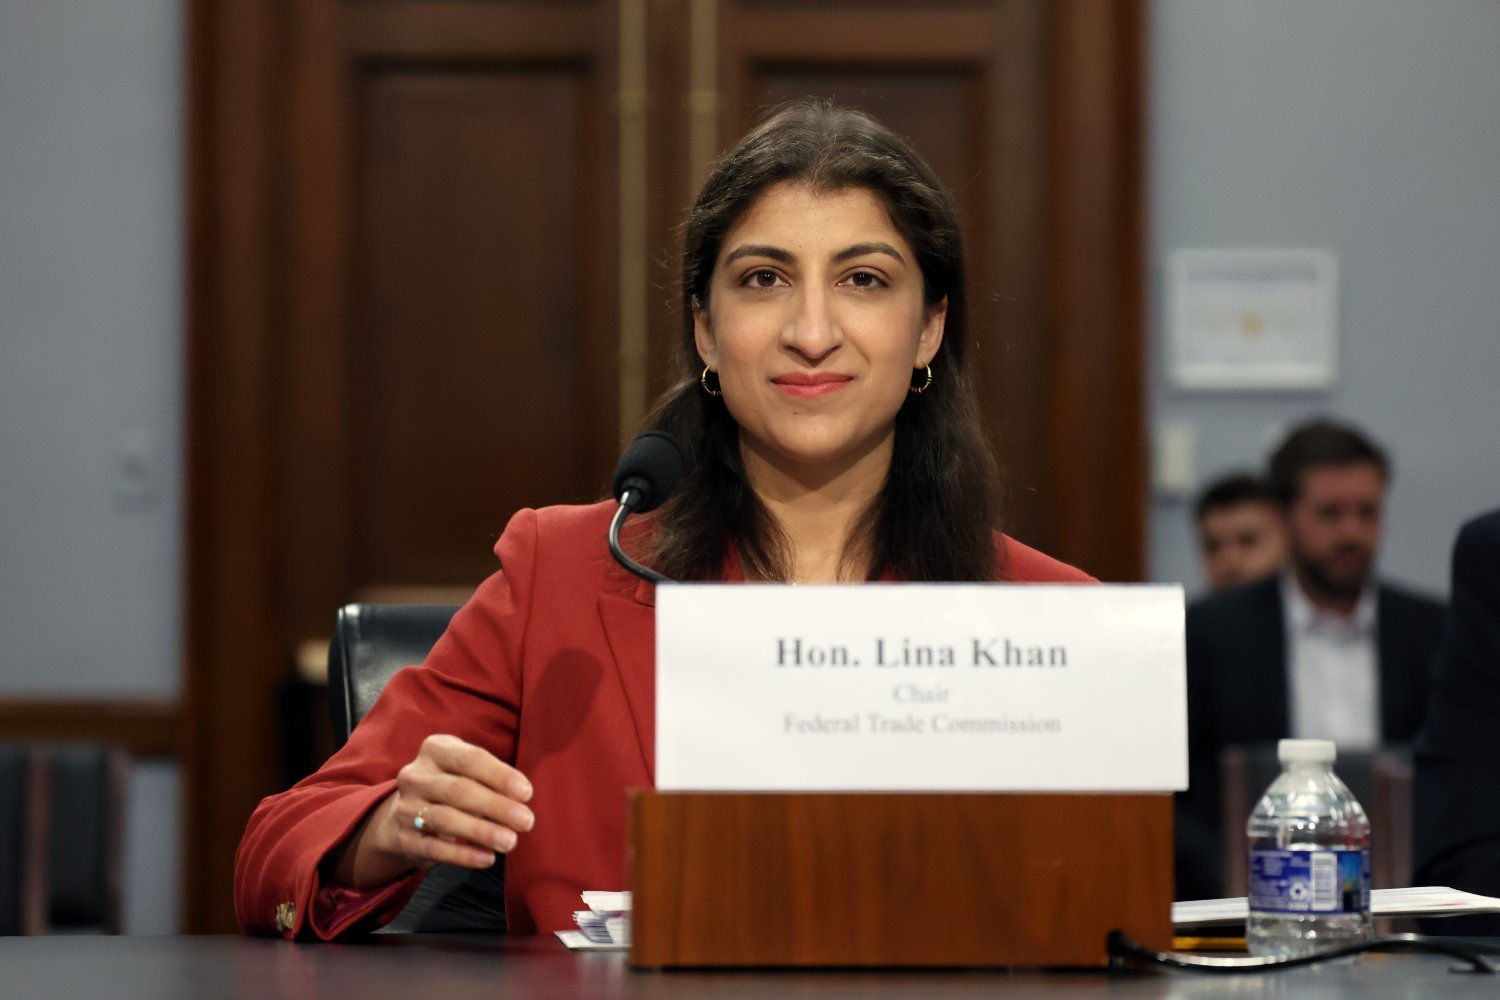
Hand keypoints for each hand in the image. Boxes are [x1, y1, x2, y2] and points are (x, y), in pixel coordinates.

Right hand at [335, 735, 533, 886]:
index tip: (526, 793)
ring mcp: (405, 808)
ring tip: (510, 841)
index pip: (470, 759)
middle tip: (526, 821)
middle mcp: (416, 776)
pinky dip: (463, 855)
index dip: (500, 776)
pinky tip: (487, 858)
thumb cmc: (450, 785)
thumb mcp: (465, 770)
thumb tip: (522, 797)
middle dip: (496, 806)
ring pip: (445, 819)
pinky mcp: (404, 839)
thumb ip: (491, 777)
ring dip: (481, 832)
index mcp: (435, 750)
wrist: (403, 815)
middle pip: (458, 790)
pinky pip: (434, 848)